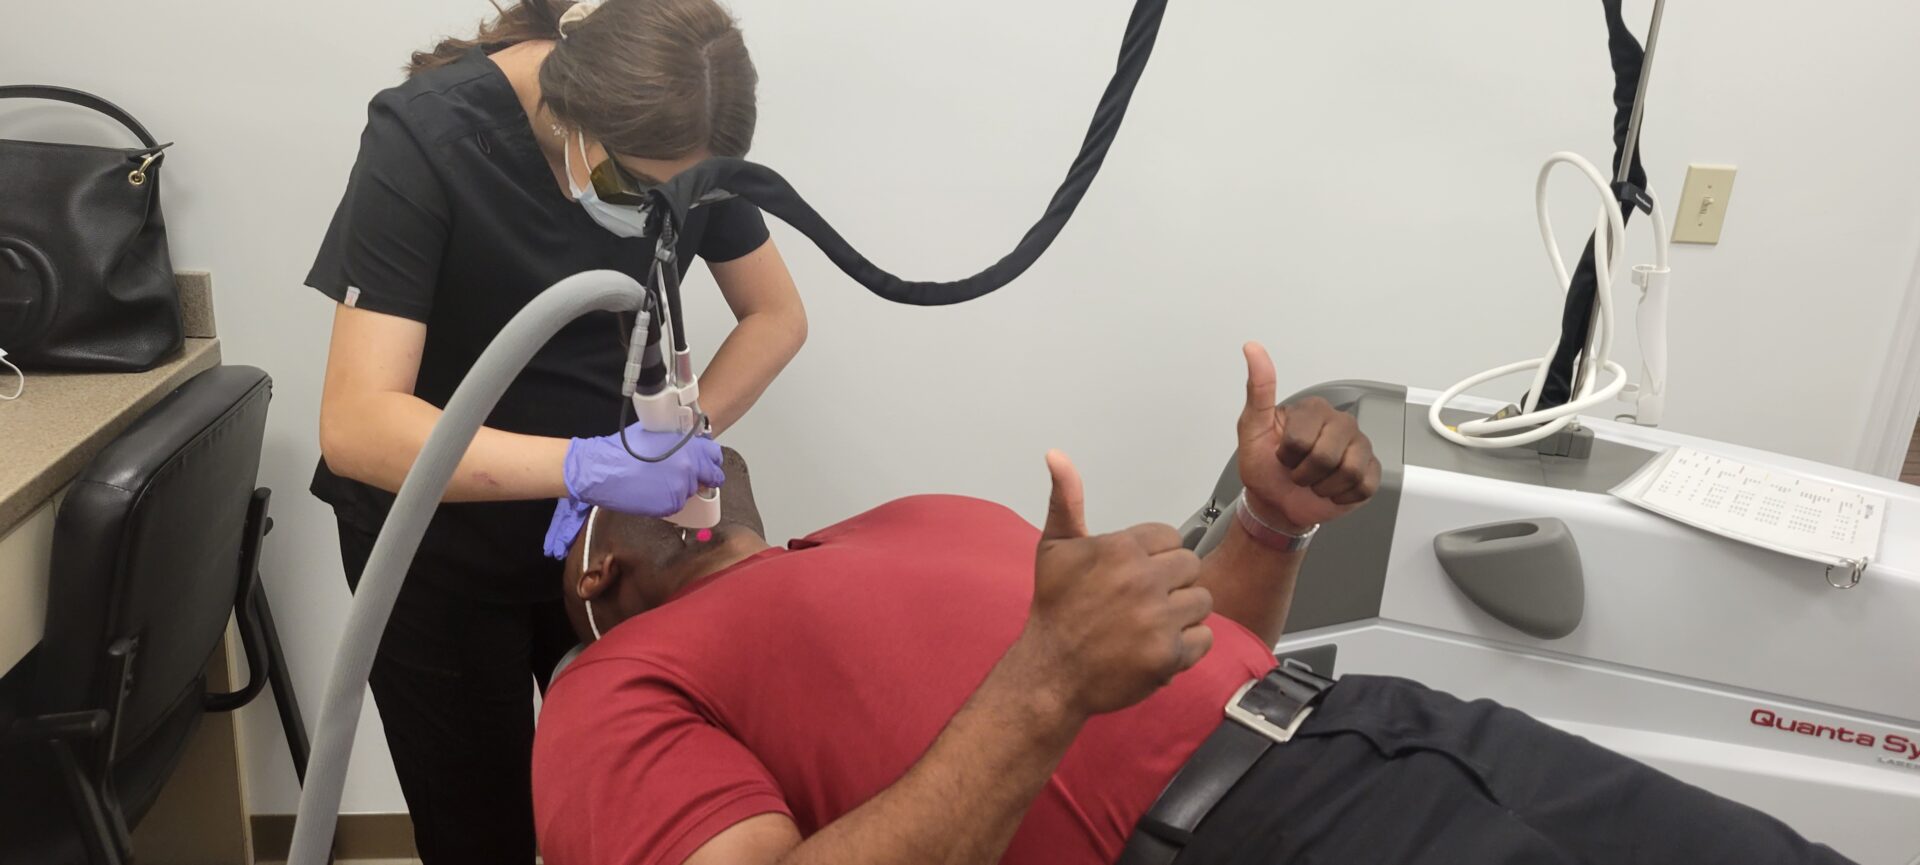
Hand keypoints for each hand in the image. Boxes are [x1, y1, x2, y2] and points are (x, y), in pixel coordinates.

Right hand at [566, 424, 724, 516]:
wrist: (601, 470)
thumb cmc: (622, 450)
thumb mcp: (655, 433)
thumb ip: (678, 440)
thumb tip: (688, 444)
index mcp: (689, 447)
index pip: (715, 456)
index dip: (710, 461)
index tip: (707, 464)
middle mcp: (689, 468)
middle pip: (710, 478)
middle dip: (701, 478)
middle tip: (686, 476)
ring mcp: (681, 489)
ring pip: (691, 492)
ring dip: (681, 488)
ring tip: (658, 481)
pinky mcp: (670, 505)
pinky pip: (676, 504)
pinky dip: (668, 500)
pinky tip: (651, 491)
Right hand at [1010, 451, 1213, 718]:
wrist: (1050, 672)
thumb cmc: (1055, 607)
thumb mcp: (1055, 548)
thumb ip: (1066, 500)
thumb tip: (1056, 454)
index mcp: (1122, 548)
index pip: (1171, 537)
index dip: (1154, 557)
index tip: (1132, 576)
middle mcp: (1144, 580)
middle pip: (1190, 567)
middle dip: (1171, 583)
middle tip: (1142, 602)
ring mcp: (1158, 619)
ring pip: (1202, 602)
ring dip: (1182, 614)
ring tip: (1151, 625)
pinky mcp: (1169, 655)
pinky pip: (1204, 638)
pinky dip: (1187, 646)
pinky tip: (1157, 647)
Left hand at [1236, 343, 1380, 532]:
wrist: (1276, 502)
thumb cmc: (1265, 467)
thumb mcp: (1251, 429)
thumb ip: (1257, 390)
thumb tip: (1253, 349)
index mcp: (1313, 410)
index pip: (1301, 439)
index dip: (1287, 456)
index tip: (1281, 454)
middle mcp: (1340, 423)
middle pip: (1326, 456)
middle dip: (1305, 473)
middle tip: (1298, 470)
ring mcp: (1359, 445)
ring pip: (1348, 472)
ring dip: (1322, 486)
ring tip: (1314, 480)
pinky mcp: (1371, 470)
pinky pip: (1363, 486)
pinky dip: (1341, 496)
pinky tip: (1331, 489)